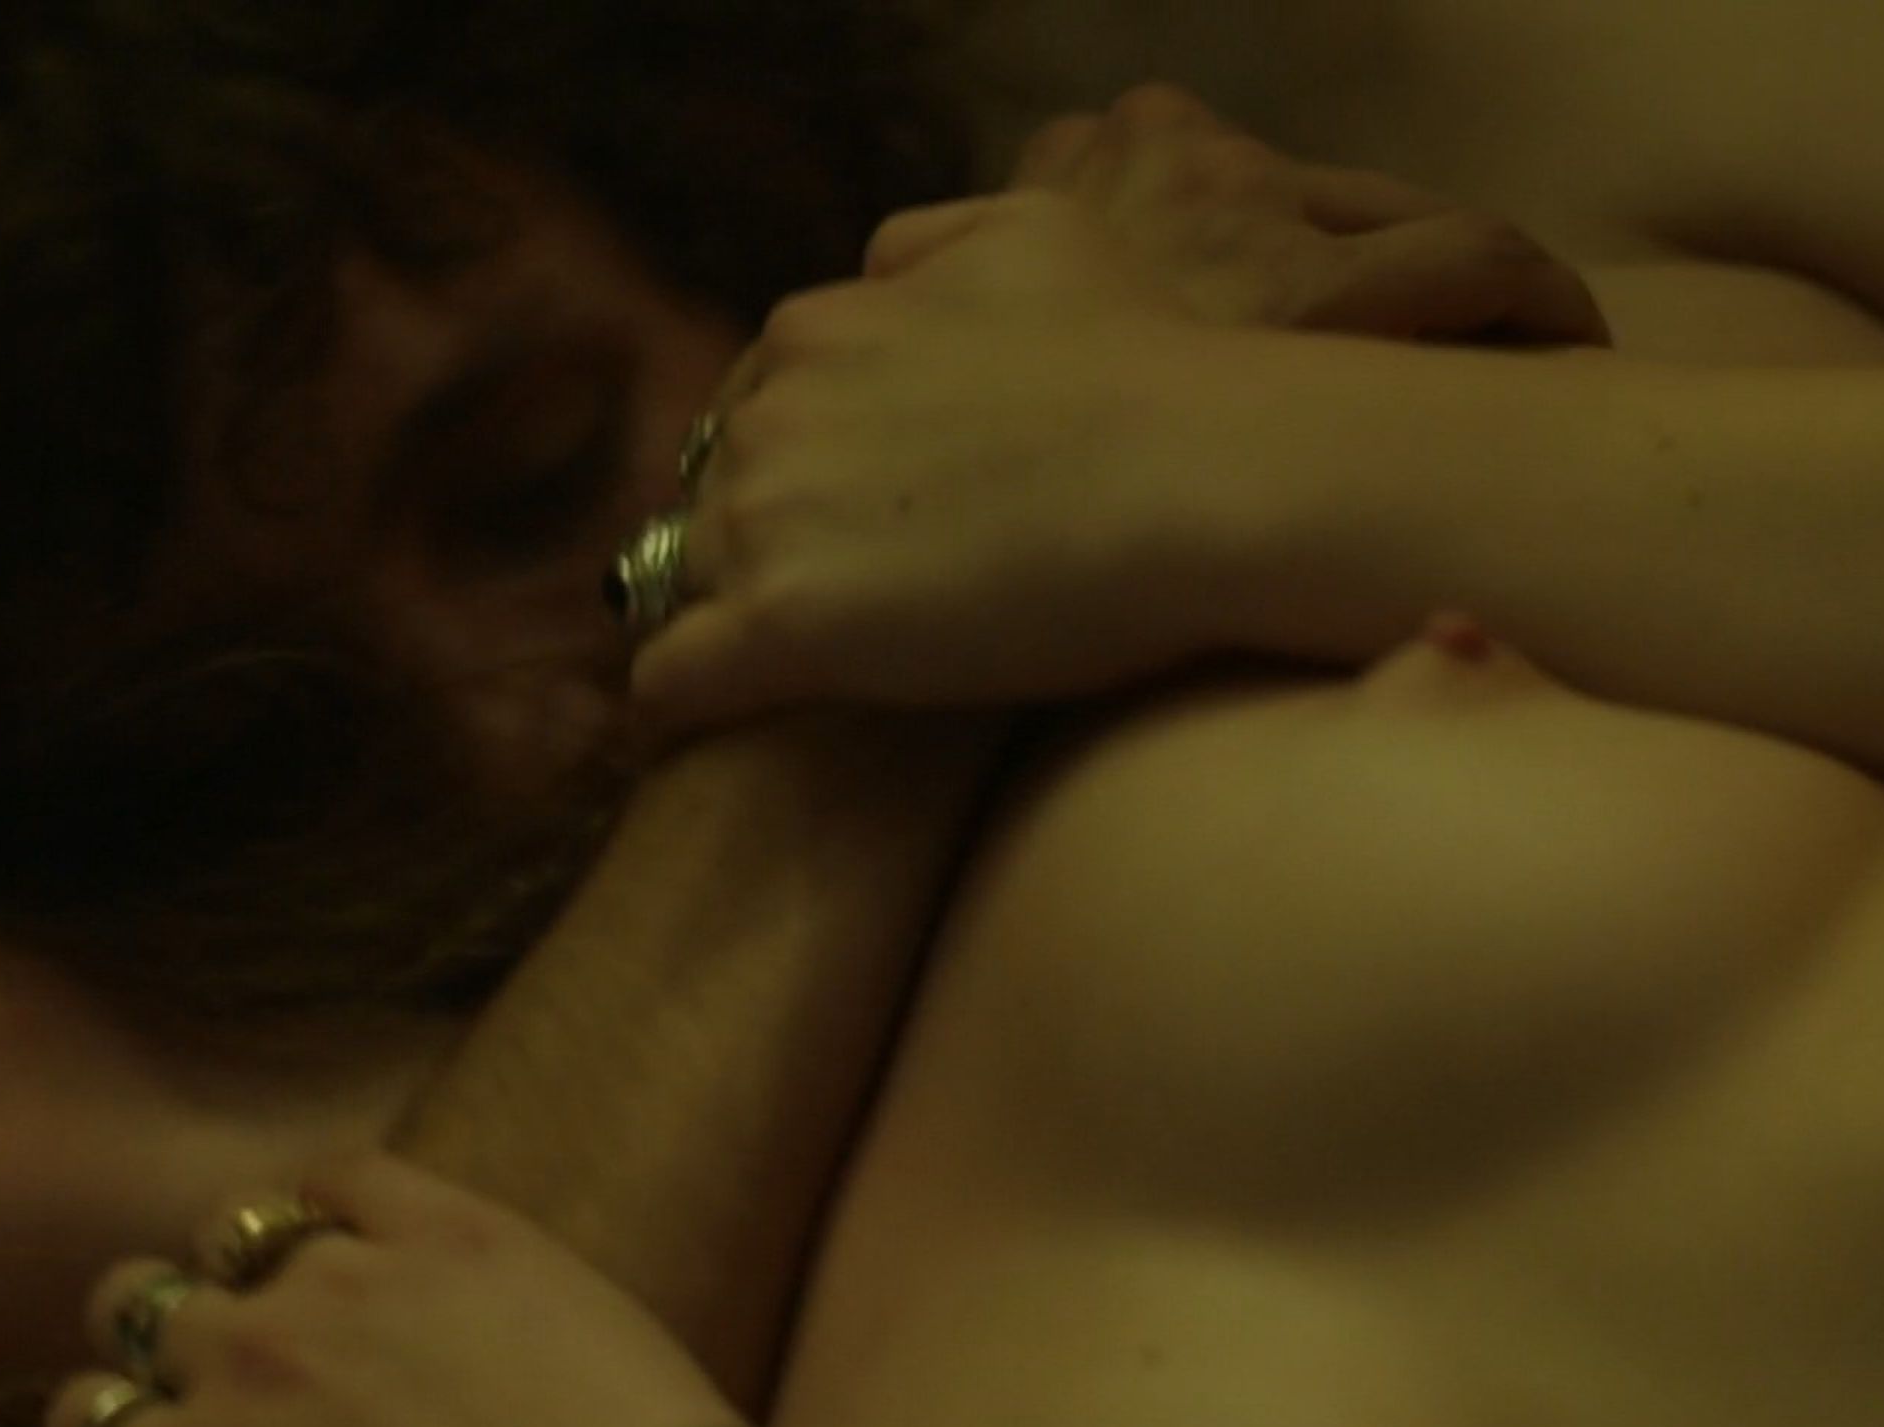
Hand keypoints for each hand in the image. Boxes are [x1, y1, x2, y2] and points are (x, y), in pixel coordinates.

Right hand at [46, 1155, 746, 1426]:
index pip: (84, 1423)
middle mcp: (240, 1357)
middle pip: (134, 1303)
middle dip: (165, 1338)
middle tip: (231, 1378)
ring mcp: (343, 1275)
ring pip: (233, 1229)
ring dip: (248, 1268)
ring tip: (309, 1305)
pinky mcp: (448, 1224)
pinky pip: (345, 1173)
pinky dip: (338, 1201)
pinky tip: (369, 1231)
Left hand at [626, 85, 1606, 734]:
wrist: (1210, 474)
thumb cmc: (1157, 363)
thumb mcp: (1040, 240)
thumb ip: (941, 246)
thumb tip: (881, 256)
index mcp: (821, 323)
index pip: (759, 405)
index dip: (801, 471)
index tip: (847, 525)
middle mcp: (772, 408)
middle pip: (713, 492)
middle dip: (756, 544)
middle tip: (830, 605)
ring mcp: (766, 516)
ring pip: (685, 578)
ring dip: (725, 621)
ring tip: (779, 680)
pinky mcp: (781, 627)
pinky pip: (673, 677)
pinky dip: (689, 701)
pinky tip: (726, 729)